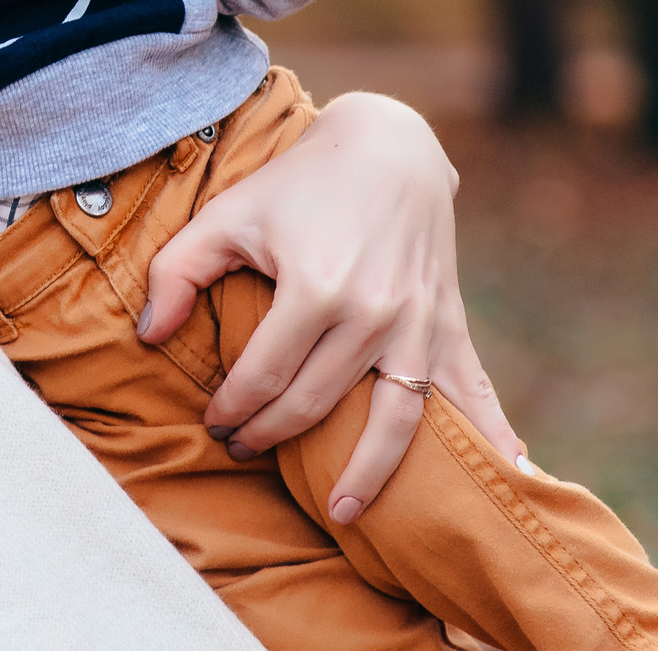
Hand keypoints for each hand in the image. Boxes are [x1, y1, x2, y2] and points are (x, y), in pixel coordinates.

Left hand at [136, 92, 525, 522]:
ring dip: (367, 473)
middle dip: (271, 435)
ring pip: (394, 421)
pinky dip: (491, 435)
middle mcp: (372, 313)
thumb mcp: (227, 214)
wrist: (387, 145)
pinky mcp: (447, 322)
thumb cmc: (297, 183)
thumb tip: (147, 337)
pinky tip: (511, 478)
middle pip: (316, 404)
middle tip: (241, 449)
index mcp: (315, 287)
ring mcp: (416, 322)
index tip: (213, 423)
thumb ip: (176, 273)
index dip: (232, 408)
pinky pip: (469, 390)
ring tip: (339, 511)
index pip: (265, 377)